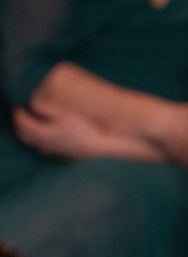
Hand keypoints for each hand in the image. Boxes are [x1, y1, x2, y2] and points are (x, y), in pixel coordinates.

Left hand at [13, 101, 157, 162]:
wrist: (100, 146)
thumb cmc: (84, 128)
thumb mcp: (65, 114)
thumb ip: (47, 108)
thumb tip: (33, 103)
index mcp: (42, 132)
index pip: (23, 122)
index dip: (19, 113)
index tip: (18, 105)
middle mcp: (43, 143)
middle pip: (25, 134)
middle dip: (20, 124)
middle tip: (21, 114)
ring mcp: (52, 149)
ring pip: (33, 142)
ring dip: (28, 133)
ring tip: (30, 124)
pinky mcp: (60, 152)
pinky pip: (43, 147)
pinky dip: (39, 140)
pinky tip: (44, 138)